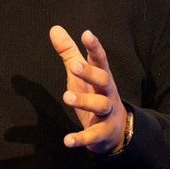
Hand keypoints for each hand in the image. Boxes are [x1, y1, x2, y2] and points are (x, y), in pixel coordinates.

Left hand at [49, 26, 125, 153]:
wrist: (115, 131)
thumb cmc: (95, 94)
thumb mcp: (82, 73)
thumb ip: (68, 52)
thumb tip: (54, 28)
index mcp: (102, 76)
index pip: (100, 59)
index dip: (94, 47)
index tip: (87, 34)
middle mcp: (107, 93)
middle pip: (103, 80)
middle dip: (90, 73)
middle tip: (73, 66)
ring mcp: (107, 113)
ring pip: (100, 105)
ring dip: (84, 101)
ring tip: (66, 97)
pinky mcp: (102, 133)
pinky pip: (92, 136)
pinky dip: (81, 138)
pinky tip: (67, 140)